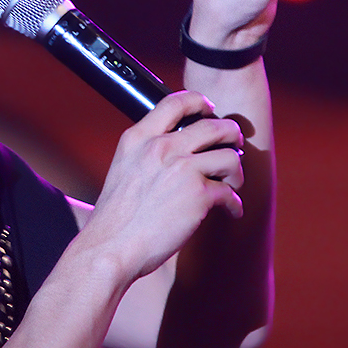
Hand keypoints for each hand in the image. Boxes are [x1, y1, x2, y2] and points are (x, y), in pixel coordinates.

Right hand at [82, 90, 244, 280]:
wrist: (112, 246)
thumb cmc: (116, 217)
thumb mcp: (123, 168)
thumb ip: (146, 153)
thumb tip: (174, 152)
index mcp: (138, 138)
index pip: (174, 103)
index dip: (198, 101)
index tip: (209, 109)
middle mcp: (161, 147)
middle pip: (212, 125)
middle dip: (231, 133)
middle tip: (235, 143)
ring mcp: (182, 168)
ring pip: (229, 156)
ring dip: (236, 171)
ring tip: (233, 182)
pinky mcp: (199, 194)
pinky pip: (230, 193)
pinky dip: (235, 204)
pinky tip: (231, 210)